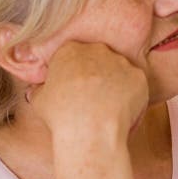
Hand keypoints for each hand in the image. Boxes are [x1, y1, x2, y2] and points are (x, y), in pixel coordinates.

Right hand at [30, 41, 149, 141]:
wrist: (90, 128)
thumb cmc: (61, 115)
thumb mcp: (39, 99)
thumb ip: (41, 89)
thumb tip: (38, 92)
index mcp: (71, 50)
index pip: (71, 56)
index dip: (72, 73)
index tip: (72, 89)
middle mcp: (98, 50)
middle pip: (97, 60)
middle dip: (95, 76)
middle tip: (90, 98)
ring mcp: (121, 61)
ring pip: (118, 72)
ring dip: (113, 85)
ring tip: (106, 108)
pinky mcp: (138, 76)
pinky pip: (134, 85)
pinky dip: (130, 96)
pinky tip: (121, 111)